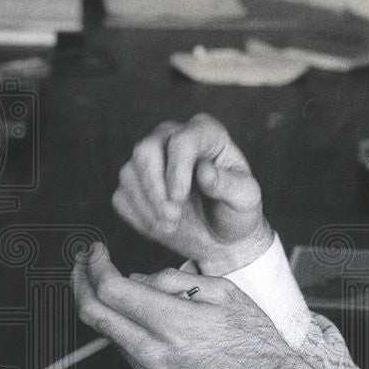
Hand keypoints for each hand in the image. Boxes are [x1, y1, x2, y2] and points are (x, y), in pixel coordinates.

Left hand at [72, 242, 336, 368]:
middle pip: (93, 314)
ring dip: (107, 309)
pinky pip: (130, 354)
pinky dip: (130, 332)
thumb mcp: (225, 293)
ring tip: (122, 290)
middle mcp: (154, 352)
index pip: (111, 289)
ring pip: (110, 335)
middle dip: (80, 283)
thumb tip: (138, 280)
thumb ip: (176, 281)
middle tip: (82, 265)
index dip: (96, 266)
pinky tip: (149, 322)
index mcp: (173, 322)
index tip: (96, 252)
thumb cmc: (255, 342)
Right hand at [113, 113, 272, 274]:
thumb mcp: (246, 199)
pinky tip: (162, 226)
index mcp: (205, 133)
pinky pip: (122, 197)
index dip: (177, 170)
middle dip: (156, 189)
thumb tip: (203, 171)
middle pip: (145, 150)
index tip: (179, 198)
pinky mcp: (133, 183)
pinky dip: (140, 216)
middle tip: (173, 217)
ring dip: (148, 206)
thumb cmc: (236, 210)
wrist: (220, 236)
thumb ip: (230, 184)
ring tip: (172, 226)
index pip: (182, 140)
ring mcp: (149, 160)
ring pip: (129, 173)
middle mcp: (172, 137)